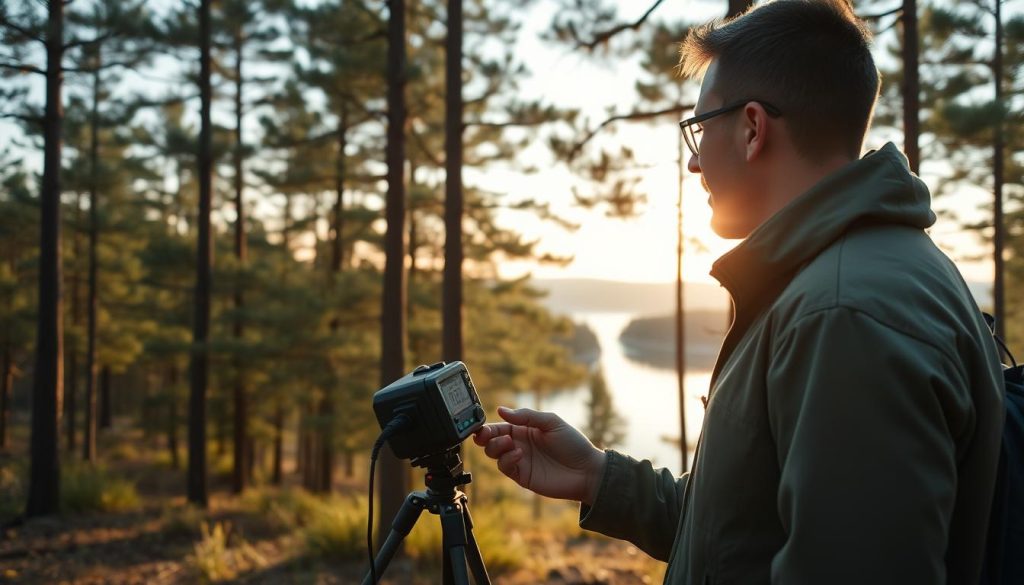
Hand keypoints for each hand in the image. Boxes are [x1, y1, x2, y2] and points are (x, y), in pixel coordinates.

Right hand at [472, 406, 606, 504]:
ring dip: (496, 446)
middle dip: (484, 437)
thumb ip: (527, 416)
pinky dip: (507, 459)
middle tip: (485, 435)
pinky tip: (519, 454)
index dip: (487, 426)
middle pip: (491, 440)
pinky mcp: (522, 476)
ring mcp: (519, 461)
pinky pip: (505, 467)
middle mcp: (519, 444)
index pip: (499, 426)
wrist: (587, 471)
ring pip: (494, 454)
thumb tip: (500, 410)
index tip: (480, 426)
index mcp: (525, 429)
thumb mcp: (551, 423)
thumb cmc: (573, 444)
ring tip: (510, 443)